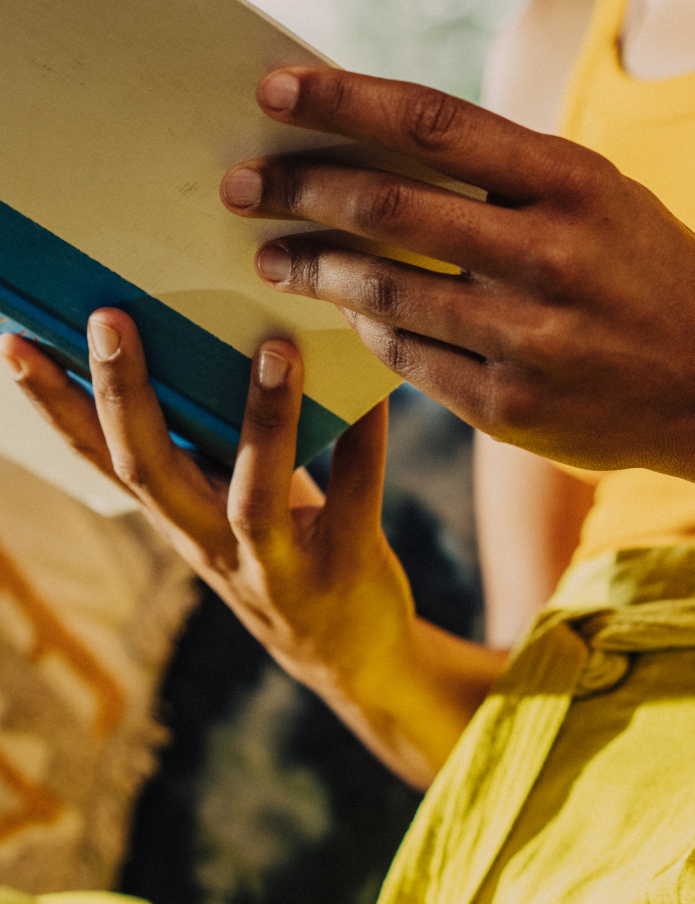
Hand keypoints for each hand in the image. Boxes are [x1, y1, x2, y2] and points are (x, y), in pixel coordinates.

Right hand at [0, 315, 502, 784]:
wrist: (351, 658)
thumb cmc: (285, 555)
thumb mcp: (232, 510)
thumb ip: (216, 450)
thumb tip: (211, 345)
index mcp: (178, 520)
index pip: (100, 461)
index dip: (55, 408)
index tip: (16, 344)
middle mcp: (213, 545)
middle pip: (151, 472)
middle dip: (124, 396)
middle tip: (109, 318)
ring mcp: (279, 562)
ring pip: (256, 494)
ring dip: (264, 419)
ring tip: (276, 348)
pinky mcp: (348, 561)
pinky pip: (357, 492)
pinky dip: (365, 438)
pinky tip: (375, 391)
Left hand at [220, 67, 694, 490]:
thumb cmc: (657, 279)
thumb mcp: (606, 200)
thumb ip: (512, 176)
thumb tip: (390, 151)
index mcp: (575, 185)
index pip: (431, 124)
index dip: (340, 100)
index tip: (272, 89)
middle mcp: (551, 256)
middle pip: (389, 206)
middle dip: (297, 188)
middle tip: (241, 184)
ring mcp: (530, 339)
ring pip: (385, 291)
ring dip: (313, 266)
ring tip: (273, 253)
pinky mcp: (512, 409)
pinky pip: (410, 359)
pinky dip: (368, 328)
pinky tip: (347, 311)